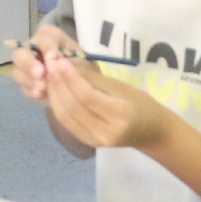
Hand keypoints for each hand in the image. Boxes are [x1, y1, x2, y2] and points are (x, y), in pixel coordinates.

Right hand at [12, 23, 80, 103]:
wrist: (83, 84)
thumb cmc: (82, 66)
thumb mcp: (82, 60)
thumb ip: (69, 59)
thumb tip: (55, 60)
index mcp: (49, 37)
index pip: (43, 36)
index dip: (47, 46)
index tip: (54, 56)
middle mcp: (33, 49)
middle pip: (20, 53)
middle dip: (28, 63)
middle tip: (41, 73)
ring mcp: (27, 68)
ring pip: (17, 71)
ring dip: (29, 79)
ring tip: (43, 87)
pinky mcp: (27, 84)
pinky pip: (23, 87)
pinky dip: (31, 90)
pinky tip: (41, 94)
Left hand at [42, 51, 173, 150]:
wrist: (151, 133)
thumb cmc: (142, 104)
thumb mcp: (122, 86)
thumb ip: (94, 78)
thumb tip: (68, 65)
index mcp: (119, 115)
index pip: (87, 95)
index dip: (70, 77)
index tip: (60, 60)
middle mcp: (105, 131)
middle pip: (73, 106)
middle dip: (58, 83)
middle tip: (50, 63)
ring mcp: (94, 140)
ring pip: (65, 115)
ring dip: (54, 93)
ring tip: (48, 74)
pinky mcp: (87, 142)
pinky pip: (67, 122)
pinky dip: (57, 104)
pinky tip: (54, 90)